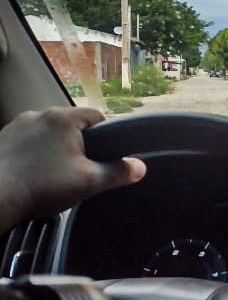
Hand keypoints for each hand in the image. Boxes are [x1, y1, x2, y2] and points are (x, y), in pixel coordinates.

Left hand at [0, 108, 146, 233]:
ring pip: (46, 132)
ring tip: (52, 174)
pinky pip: (26, 141)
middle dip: (77, 143)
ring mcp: (16, 125)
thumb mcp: (89, 183)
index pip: (97, 116)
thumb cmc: (43, 186)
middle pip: (70, 125)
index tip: (103, 155)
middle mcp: (39, 114)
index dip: (105, 136)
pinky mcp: (1, 139)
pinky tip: (31, 174)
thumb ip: (119, 172)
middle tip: (78, 169)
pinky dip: (31, 153)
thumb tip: (140, 166)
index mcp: (64, 118)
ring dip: (52, 147)